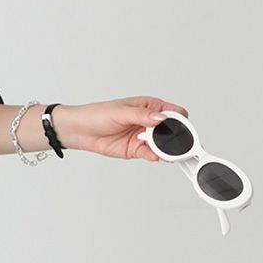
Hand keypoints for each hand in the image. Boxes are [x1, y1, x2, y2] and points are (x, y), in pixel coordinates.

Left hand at [54, 98, 189, 161]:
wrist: (81, 131)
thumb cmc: (98, 115)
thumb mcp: (121, 112)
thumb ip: (142, 115)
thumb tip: (159, 117)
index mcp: (149, 107)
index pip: (173, 112)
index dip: (180, 119)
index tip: (181, 127)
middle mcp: (149, 122)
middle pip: (170, 131)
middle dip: (174, 137)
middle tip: (174, 142)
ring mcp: (143, 137)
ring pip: (161, 145)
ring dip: (164, 149)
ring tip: (161, 150)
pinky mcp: (136, 150)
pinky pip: (150, 154)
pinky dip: (154, 156)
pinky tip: (153, 155)